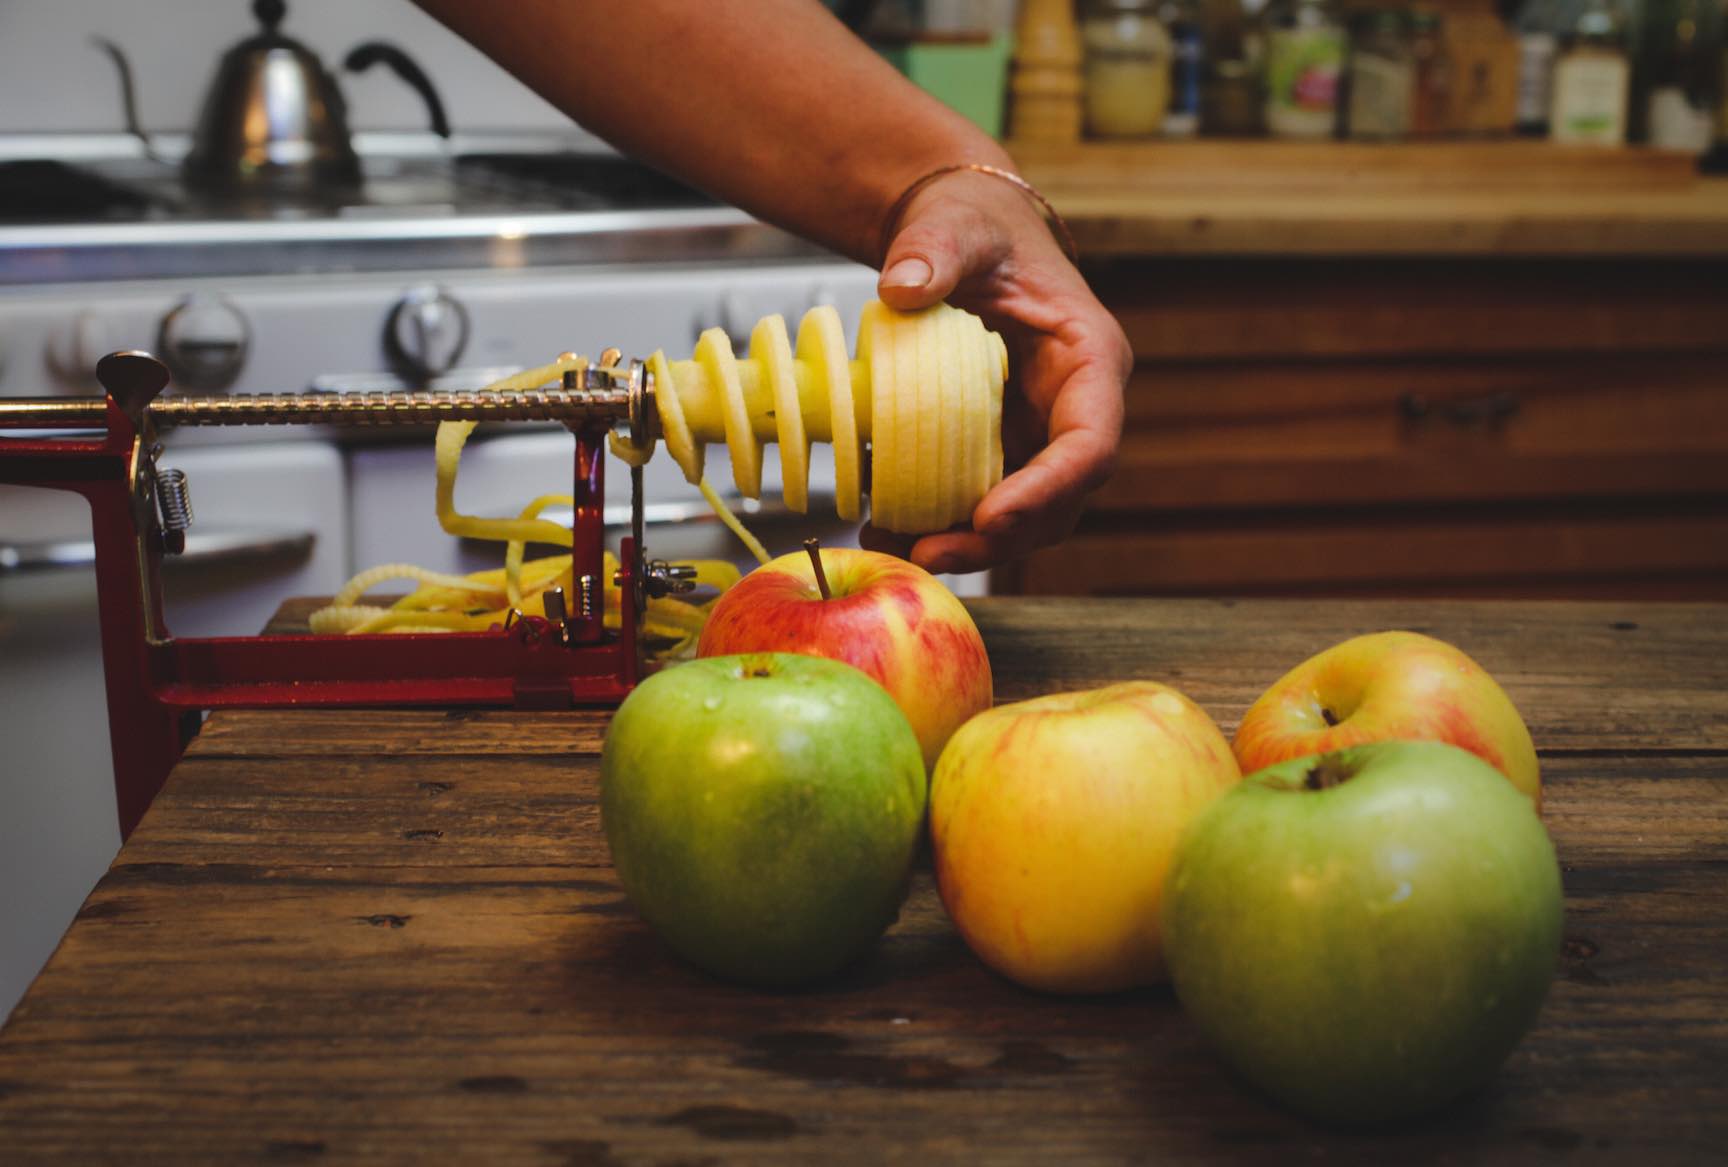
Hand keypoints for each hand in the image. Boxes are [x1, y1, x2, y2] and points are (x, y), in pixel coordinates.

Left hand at [861, 170, 1129, 574]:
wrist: (959, 238)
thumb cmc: (976, 228)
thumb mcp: (955, 227)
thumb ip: (933, 250)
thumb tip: (902, 287)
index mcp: (1090, 360)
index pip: (1091, 443)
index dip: (1048, 490)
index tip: (991, 518)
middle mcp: (1074, 410)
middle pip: (1060, 499)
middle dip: (1001, 539)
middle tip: (931, 555)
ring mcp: (1039, 436)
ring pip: (1024, 515)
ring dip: (968, 545)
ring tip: (898, 551)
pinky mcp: (1002, 449)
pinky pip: (982, 499)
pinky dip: (941, 522)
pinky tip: (888, 529)